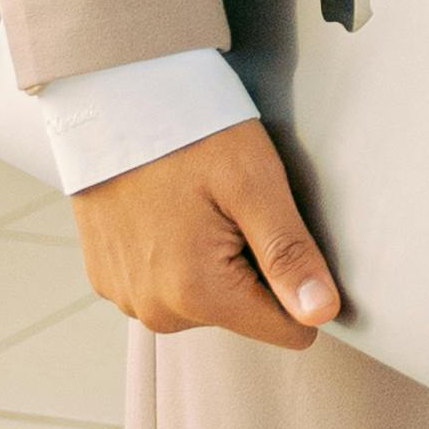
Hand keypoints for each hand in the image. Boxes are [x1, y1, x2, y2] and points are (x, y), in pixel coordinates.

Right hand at [69, 119, 339, 349]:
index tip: (283, 237)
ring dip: (213, 262)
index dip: (299, 285)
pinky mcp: (107, 278)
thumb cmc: (188, 133)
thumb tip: (321, 315)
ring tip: (198, 205)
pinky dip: (175, 256)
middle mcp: (156, 309)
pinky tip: (168, 211)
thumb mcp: (255, 184)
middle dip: (251, 268)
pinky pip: (165, 286)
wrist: (109, 99)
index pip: (287, 329)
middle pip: (243, 314)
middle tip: (233, 209)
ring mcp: (126, 296)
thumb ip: (289, 255)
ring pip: (205, 301)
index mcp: (198, 294)